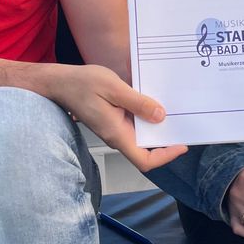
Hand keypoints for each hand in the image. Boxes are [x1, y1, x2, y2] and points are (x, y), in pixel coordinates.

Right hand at [52, 63, 186, 172]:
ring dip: (156, 127)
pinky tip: (154, 103)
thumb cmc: (83, 83)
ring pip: (140, 136)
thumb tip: (160, 117)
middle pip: (145, 150)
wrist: (59, 82)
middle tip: (184, 124)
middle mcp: (116, 136)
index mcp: (117, 134)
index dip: (166, 156)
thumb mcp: (114, 88)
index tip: (181, 145)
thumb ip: (138, 103)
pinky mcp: (112, 120)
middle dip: (166, 141)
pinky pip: (133, 125)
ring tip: (174, 113)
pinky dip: (146, 117)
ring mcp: (113, 129)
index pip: (144, 160)